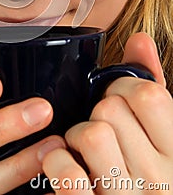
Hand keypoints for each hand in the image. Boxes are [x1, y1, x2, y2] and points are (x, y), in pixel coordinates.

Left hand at [41, 33, 172, 193]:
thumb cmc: (148, 182)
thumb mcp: (162, 138)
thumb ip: (153, 87)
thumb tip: (140, 39)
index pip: (149, 94)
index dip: (124, 90)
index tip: (119, 101)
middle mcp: (160, 179)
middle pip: (111, 109)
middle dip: (98, 113)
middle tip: (102, 131)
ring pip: (90, 133)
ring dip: (77, 137)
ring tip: (85, 153)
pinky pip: (65, 169)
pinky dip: (56, 162)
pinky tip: (65, 168)